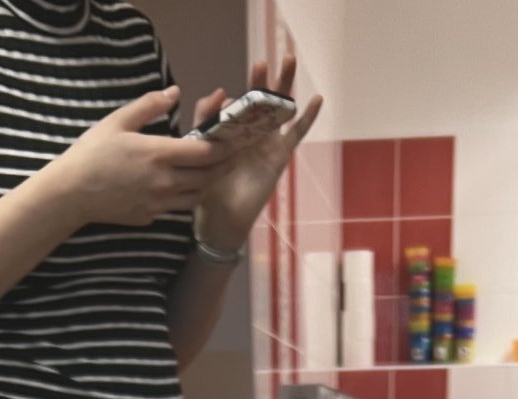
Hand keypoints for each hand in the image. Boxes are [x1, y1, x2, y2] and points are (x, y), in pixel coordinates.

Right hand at [53, 87, 222, 228]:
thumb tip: (175, 92)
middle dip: (221, 166)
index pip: (204, 152)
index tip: (231, 139)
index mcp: (159, 154)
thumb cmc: (92, 152)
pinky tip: (182, 185)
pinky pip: (178, 208)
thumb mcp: (118, 120)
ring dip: (205, 183)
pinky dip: (186, 197)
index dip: (222, 146)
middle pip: (207, 177)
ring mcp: (159, 203)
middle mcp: (164, 182)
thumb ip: (150, 105)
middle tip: (227, 155)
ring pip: (196, 196)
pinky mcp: (151, 217)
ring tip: (207, 170)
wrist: (72, 193)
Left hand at [192, 57, 321, 254]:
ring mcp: (266, 142)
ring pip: (278, 109)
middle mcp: (249, 133)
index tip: (223, 100)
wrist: (222, 220)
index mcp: (229, 132)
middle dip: (262, 79)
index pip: (233, 106)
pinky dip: (307, 117)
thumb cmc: (208, 188)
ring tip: (289, 60)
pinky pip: (296, 133)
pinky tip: (317, 99)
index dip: (230, 100)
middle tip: (263, 63)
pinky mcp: (279, 155)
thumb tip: (221, 92)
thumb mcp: (200, 150)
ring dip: (284, 86)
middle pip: (259, 100)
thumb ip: (204, 120)